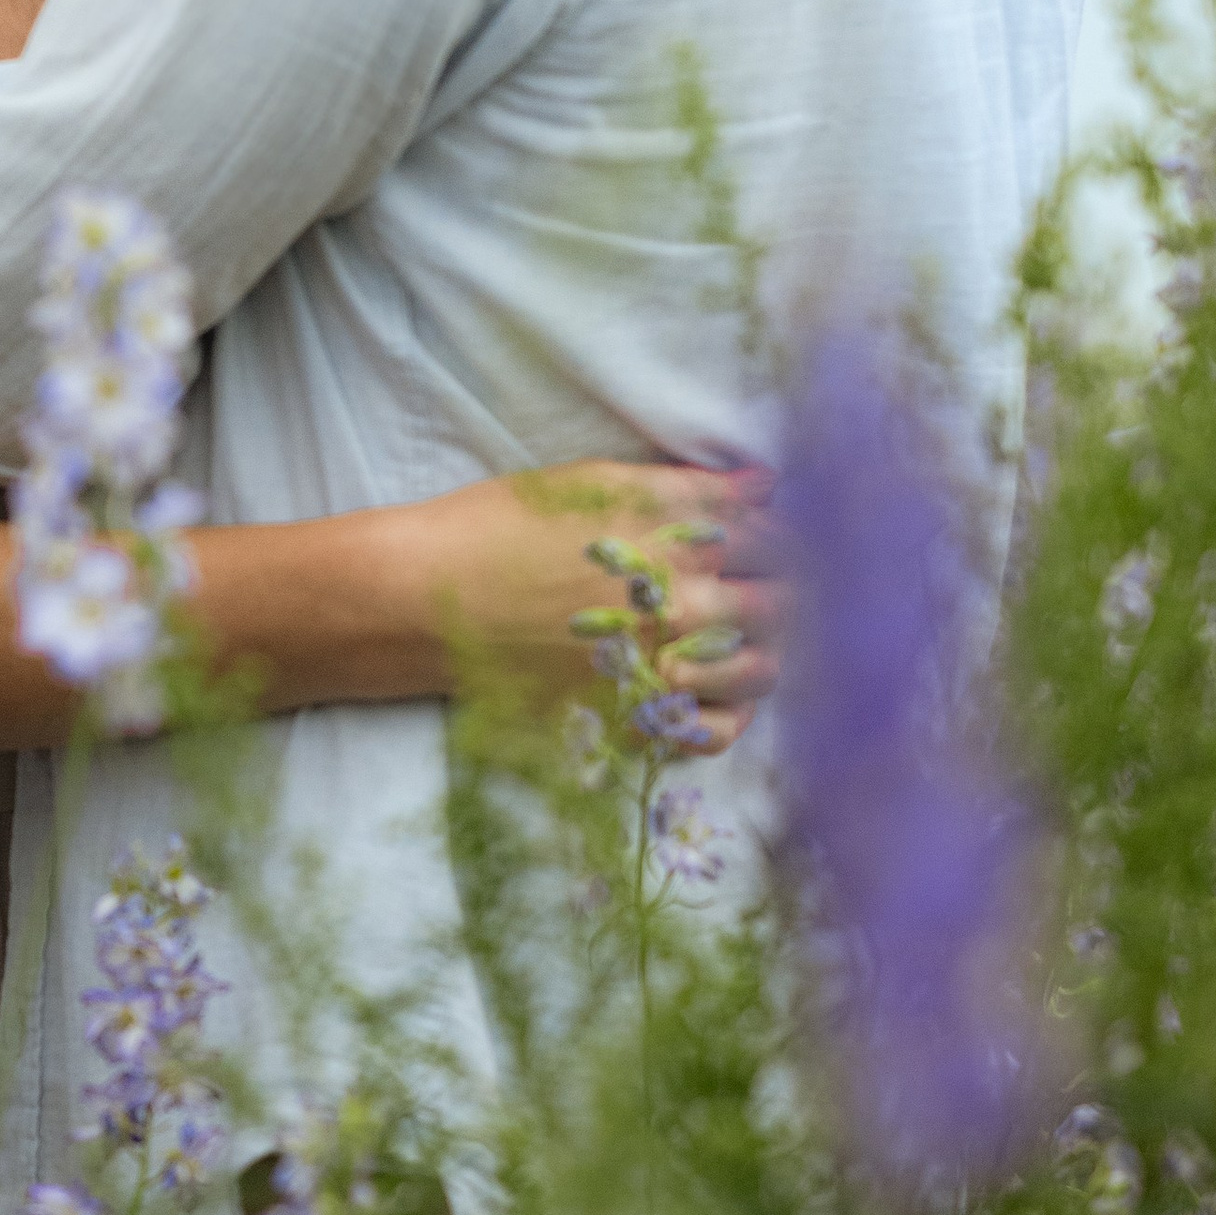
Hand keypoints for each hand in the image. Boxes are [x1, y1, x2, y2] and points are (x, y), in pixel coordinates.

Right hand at [396, 461, 785, 749]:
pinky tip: (719, 690)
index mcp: (679, 540)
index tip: (773, 534)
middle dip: (789, 588)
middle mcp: (684, 607)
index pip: (775, 537)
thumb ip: (685, 487)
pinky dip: (733, 714)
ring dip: (768, 647)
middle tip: (771, 582)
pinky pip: (717, 732)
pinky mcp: (634, 717)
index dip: (784, 532)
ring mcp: (662, 668)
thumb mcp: (590, 482)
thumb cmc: (499, 525)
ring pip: (764, 668)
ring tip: (745, 634)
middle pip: (783, 601)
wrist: (426, 598)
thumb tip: (766, 484)